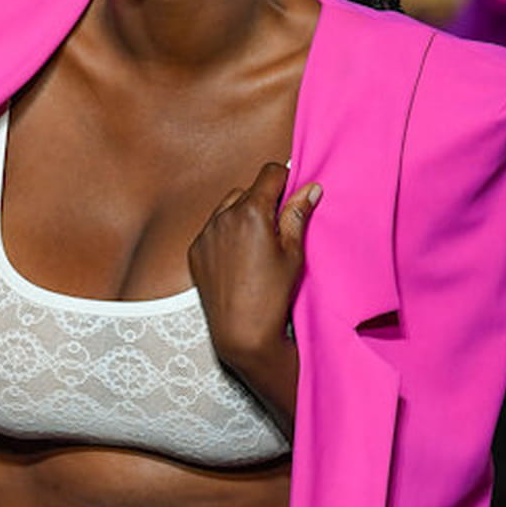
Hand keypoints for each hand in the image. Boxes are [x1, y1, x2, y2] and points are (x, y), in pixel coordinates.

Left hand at [188, 160, 320, 392]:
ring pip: (227, 207)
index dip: (285, 180)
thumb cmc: (273, 295)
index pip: (270, 173)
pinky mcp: (195, 251)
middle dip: (263, 201)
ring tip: (256, 246)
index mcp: (251, 212)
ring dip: (242, 215)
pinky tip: (238, 259)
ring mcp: (205, 234)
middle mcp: (223, 217)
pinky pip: (212, 229)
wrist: (241, 333)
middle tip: (277, 229)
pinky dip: (225, 234)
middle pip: (247, 190)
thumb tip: (310, 188)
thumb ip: (298, 215)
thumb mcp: (293, 253)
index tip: (292, 195)